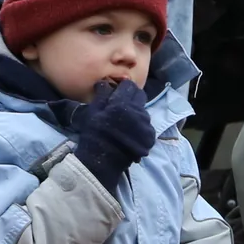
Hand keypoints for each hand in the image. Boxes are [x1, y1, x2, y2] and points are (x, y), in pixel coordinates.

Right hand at [69, 79, 154, 193]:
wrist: (102, 161)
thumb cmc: (94, 134)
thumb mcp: (93, 112)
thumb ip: (101, 94)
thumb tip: (105, 81)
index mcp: (122, 103)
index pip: (129, 86)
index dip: (123, 87)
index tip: (118, 91)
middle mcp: (138, 111)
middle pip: (140, 96)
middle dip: (132, 97)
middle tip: (122, 105)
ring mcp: (146, 125)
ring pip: (144, 111)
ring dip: (136, 113)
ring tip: (126, 123)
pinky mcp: (150, 137)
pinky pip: (147, 126)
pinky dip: (141, 127)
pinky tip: (131, 134)